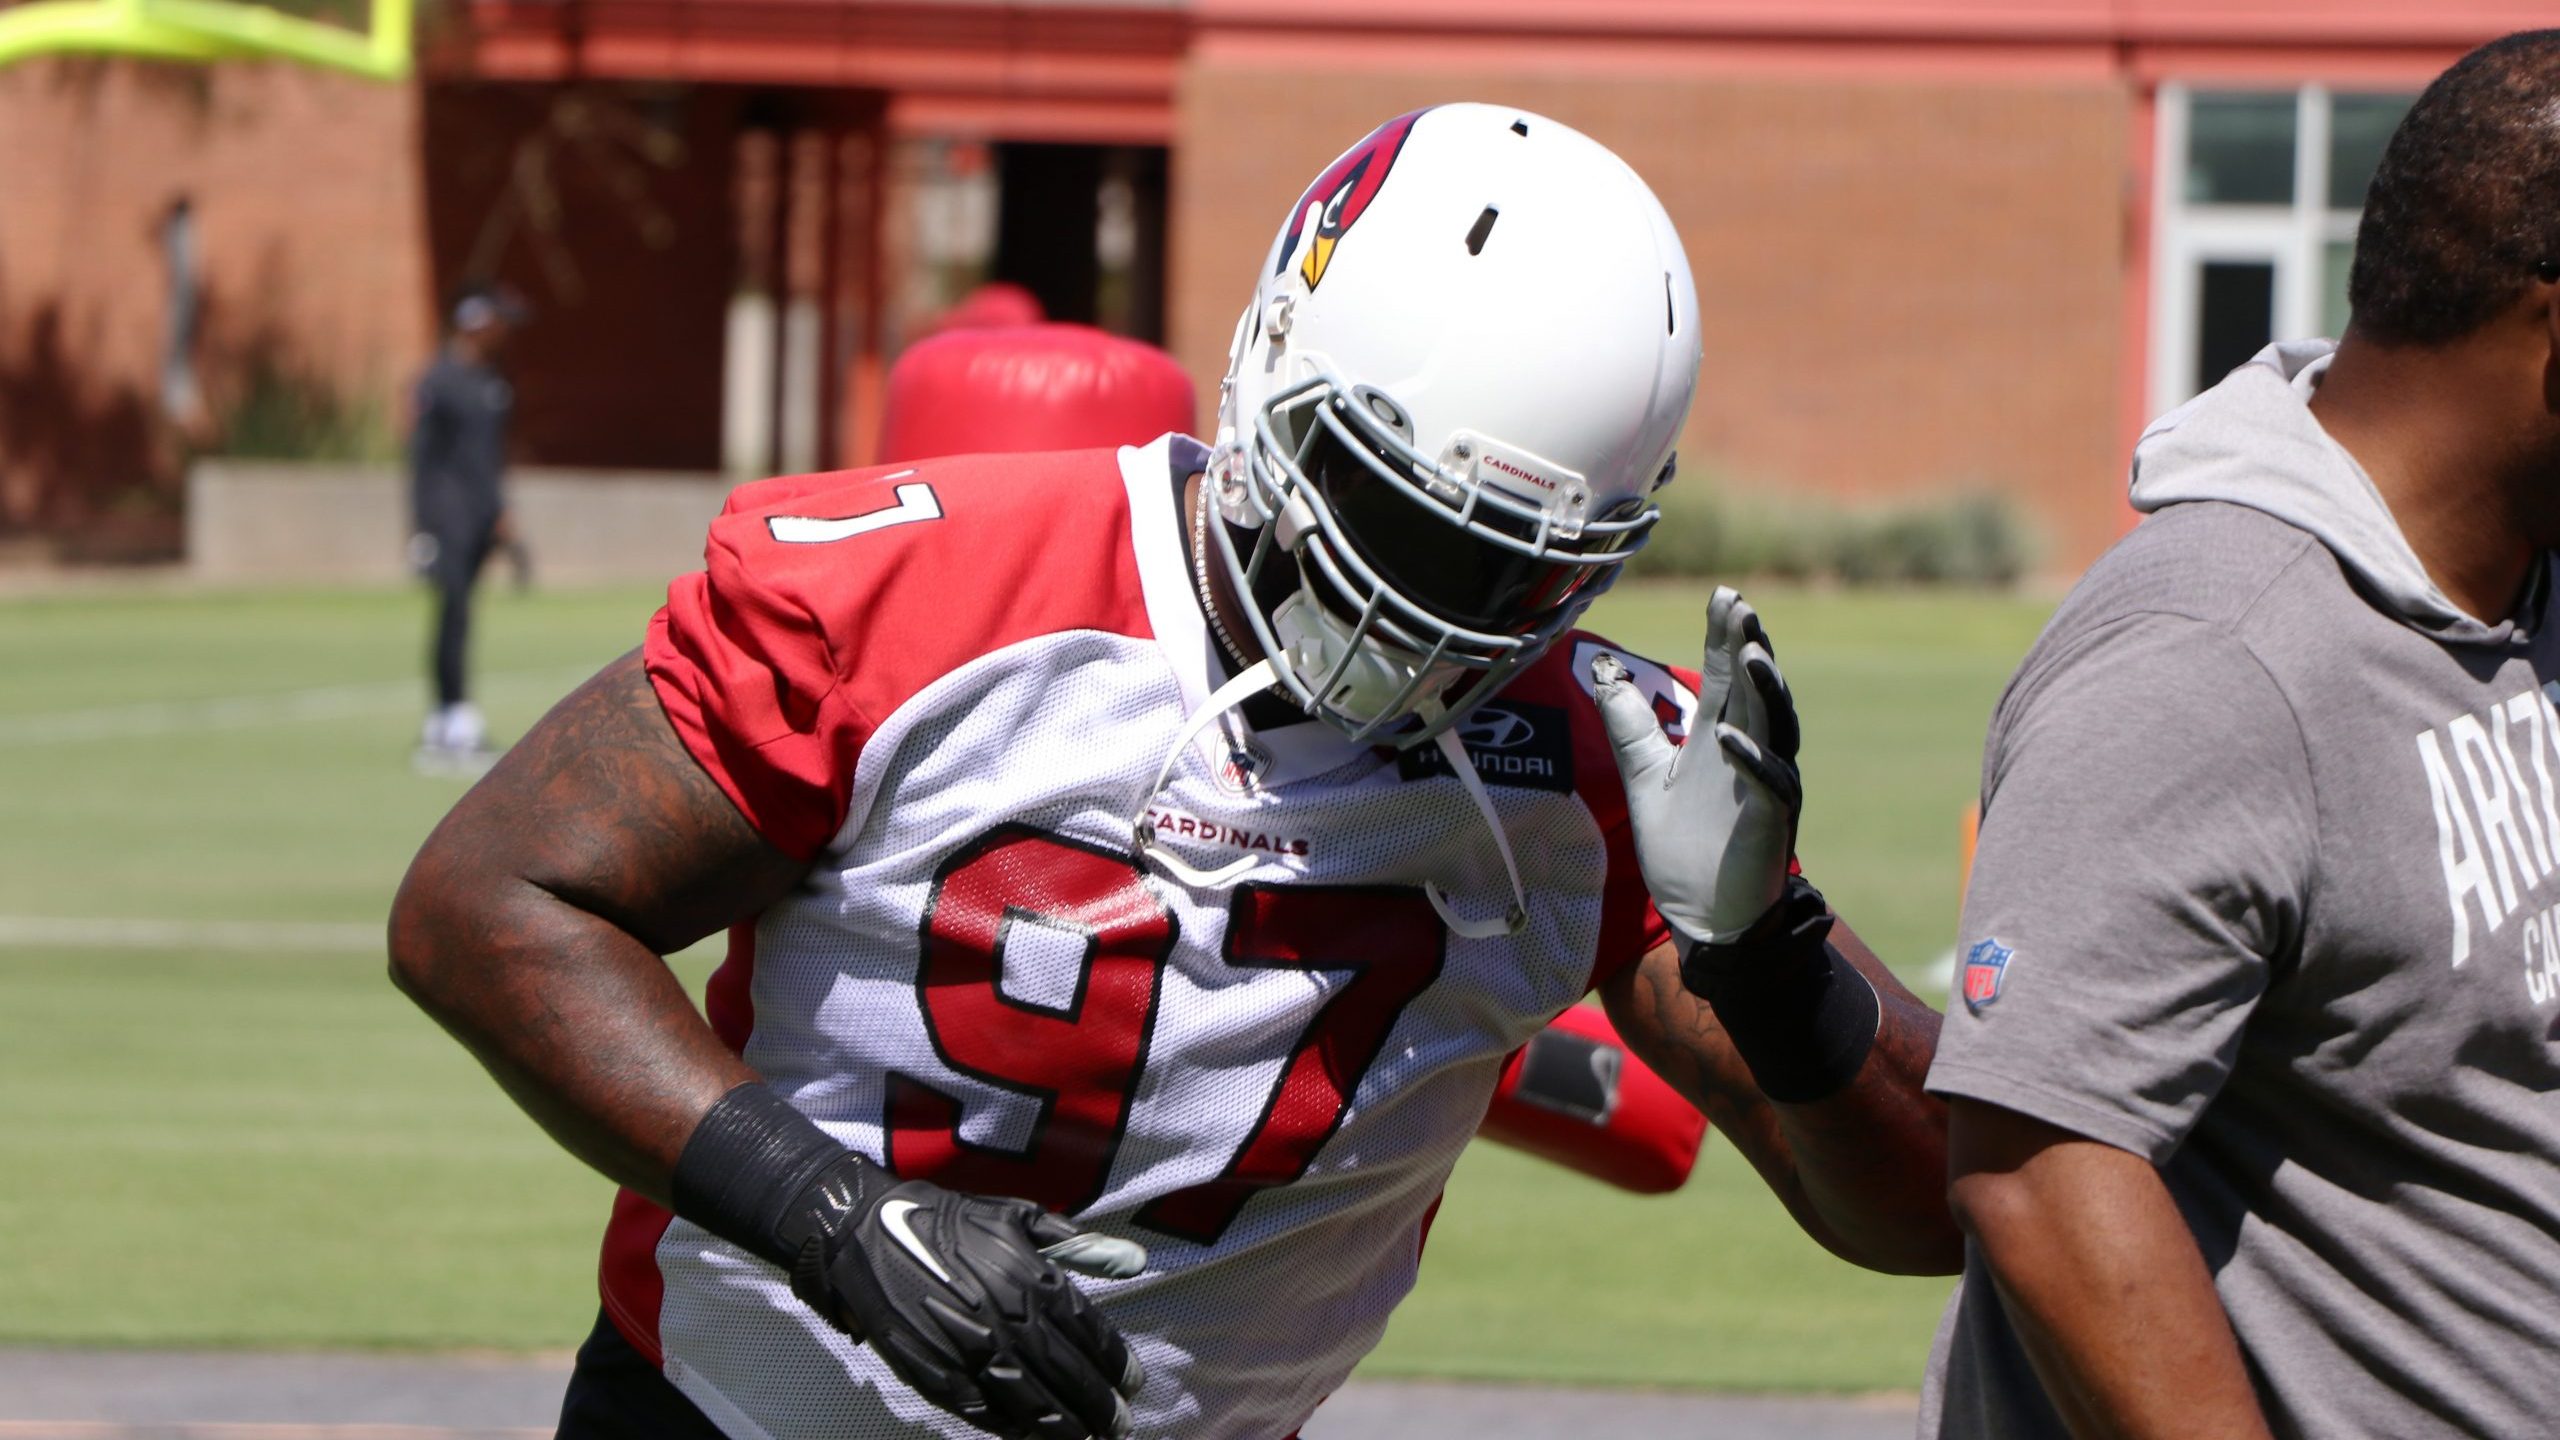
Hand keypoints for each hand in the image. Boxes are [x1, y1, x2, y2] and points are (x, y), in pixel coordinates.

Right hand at [783, 1156, 1149, 1439]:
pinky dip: (1013, 1430)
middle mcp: (1008, 1320)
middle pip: (1067, 1376)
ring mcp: (971, 1352)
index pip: (1090, 1334)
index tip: (1134, 1384)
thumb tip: (1135, 1262)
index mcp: (1032, 1279)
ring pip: (1031, 1405)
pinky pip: (985, 1414)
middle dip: (1099, 1406)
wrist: (868, 1235)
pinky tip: (1032, 1436)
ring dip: (1063, 1429)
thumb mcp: (1018, 1217)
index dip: (1117, 1364)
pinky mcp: (937, 1375)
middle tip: (1121, 1425)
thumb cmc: (950, 1222)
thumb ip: (1079, 1245)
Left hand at [1593, 585, 1804, 944]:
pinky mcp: (1770, 823)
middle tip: (1741, 607)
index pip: (1726, 675)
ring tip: (1751, 654)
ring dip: (1764, 692)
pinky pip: (1769, 785)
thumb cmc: (1683, 846)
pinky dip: (1751, 760)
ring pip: (1776, 728)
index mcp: (1721, 736)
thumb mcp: (1644, 775)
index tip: (1723, 594)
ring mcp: (1764, 786)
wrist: (1703, 915)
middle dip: (1749, 647)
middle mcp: (1749, 753)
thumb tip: (1603, 673)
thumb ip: (1629, 725)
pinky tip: (1729, 737)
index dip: (1725, 636)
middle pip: (1755, 690)